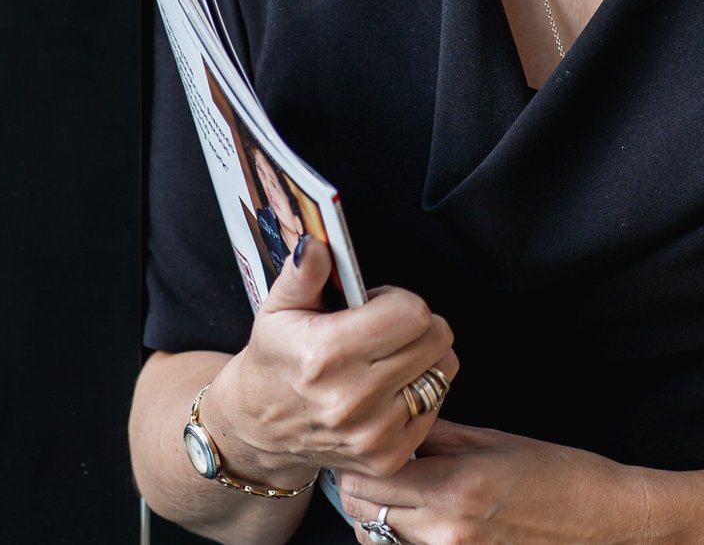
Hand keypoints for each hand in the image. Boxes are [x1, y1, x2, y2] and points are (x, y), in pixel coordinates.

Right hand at [209, 239, 459, 484]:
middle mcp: (353, 399)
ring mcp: (373, 434)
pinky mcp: (388, 458)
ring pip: (443, 373)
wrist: (260, 428)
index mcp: (326, 354)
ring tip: (387, 359)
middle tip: (384, 330)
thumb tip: (316, 245)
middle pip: (437, 340)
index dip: (399, 301)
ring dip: (424, 359)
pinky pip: (436, 407)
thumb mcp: (278, 309)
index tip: (377, 306)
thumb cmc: (275, 361)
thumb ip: (302, 273)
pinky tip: (387, 390)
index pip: (412, 313)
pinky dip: (420, 393)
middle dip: (418, 325)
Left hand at [336, 419, 660, 544]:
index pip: (368, 478)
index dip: (356, 459)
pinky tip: (419, 517)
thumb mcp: (495, 442)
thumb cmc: (560, 477)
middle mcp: (447, 532)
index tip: (361, 444)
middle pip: (361, 512)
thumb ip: (438, 436)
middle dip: (359, 485)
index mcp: (455, 488)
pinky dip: (399, 537)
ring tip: (399, 491)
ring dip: (375, 514)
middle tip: (373, 464)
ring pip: (376, 539)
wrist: (605, 521)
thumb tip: (395, 424)